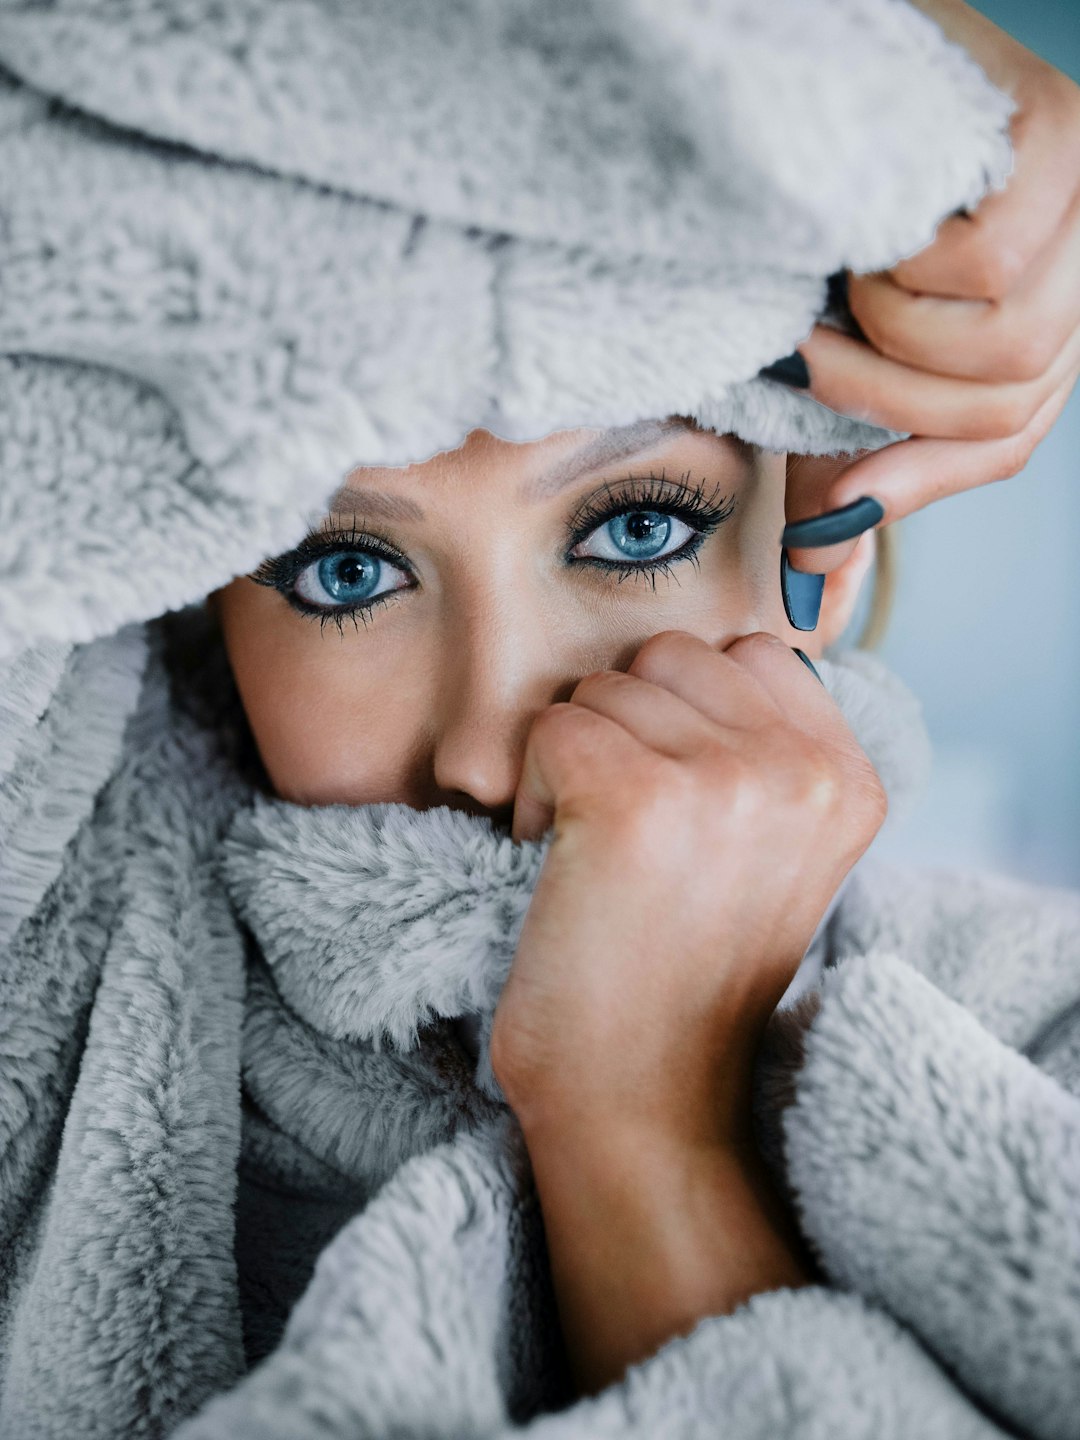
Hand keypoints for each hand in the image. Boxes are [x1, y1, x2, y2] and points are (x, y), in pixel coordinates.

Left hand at [489, 630, 886, 1150]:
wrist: (644, 1102)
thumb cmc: (686, 974)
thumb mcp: (774, 852)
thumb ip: (766, 752)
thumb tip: (697, 658)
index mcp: (847, 778)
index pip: (752, 651)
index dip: (686, 710)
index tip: (678, 800)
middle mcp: (802, 769)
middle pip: (669, 656)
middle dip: (626, 726)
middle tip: (623, 826)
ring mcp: (724, 780)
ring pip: (603, 687)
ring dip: (575, 759)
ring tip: (593, 852)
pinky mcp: (633, 800)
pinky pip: (549, 728)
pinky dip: (530, 791)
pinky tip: (555, 859)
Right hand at [781, 0, 1079, 575]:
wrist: (787, 68)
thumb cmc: (816, 221)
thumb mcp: (832, 361)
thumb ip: (839, 469)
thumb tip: (813, 592)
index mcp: (1036, 310)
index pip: (1010, 434)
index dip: (920, 478)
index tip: (831, 496)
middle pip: (1012, 398)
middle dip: (888, 402)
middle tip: (811, 354)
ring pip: (1007, 347)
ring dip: (891, 333)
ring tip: (848, 276)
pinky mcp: (1063, 138)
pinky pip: (988, 268)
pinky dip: (908, 268)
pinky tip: (883, 223)